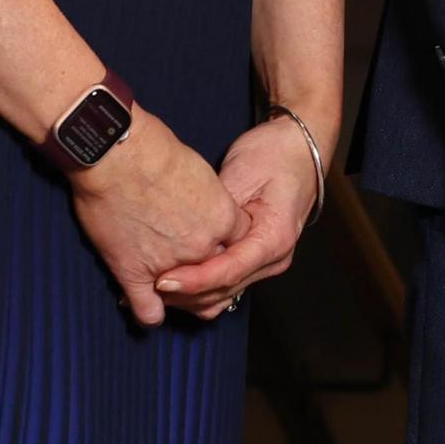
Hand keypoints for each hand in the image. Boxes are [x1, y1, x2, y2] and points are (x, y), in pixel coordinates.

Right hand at [67, 112, 247, 326]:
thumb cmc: (155, 151)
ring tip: (170, 287)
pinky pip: (148, 311)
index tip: (213, 243)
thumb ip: (208, 197)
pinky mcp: (134, 274)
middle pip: (215, 274)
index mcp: (222, 219)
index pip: (237, 246)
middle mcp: (202, 246)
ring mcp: (169, 264)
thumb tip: (202, 205)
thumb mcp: (200, 170)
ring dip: (180, 295)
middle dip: (206, 272)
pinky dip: (150, 314)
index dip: (224, 245)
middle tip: (192, 268)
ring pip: (187, 297)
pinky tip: (148, 308)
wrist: (117, 155)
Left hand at [152, 114, 322, 319]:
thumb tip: (182, 236)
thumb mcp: (241, 176)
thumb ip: (215, 211)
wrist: (298, 148)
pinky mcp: (254, 260)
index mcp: (274, 238)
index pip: (229, 271)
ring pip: (224, 294)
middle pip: (225, 290)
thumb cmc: (272, 155)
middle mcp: (274, 258)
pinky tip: (173, 281)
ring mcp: (266, 263)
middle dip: (185, 294)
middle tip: (146, 288)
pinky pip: (226, 284)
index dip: (193, 280)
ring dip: (190, 295)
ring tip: (151, 288)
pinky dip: (200, 287)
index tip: (161, 280)